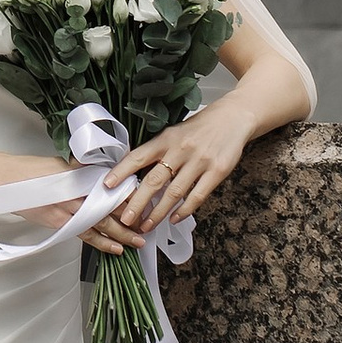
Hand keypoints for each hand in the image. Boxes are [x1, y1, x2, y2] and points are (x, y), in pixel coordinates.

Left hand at [87, 98, 254, 250]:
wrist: (235, 117)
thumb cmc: (201, 127)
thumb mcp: (175, 132)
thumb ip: (159, 151)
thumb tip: (135, 174)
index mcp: (166, 138)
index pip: (139, 155)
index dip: (122, 171)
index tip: (107, 186)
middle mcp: (181, 149)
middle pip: (154, 180)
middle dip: (137, 202)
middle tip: (125, 219)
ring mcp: (200, 160)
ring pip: (174, 192)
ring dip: (158, 212)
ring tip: (147, 225)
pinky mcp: (217, 171)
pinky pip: (197, 195)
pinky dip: (184, 210)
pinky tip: (174, 218)